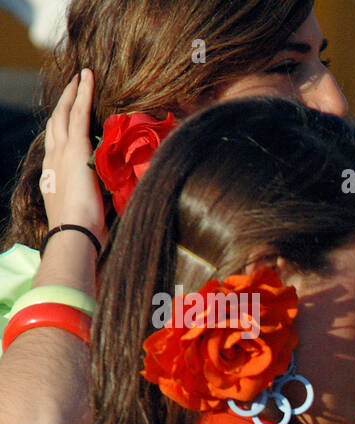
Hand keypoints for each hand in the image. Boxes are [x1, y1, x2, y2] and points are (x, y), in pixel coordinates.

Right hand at [41, 70, 105, 236]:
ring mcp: (61, 151)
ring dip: (73, 92)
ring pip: (65, 112)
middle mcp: (53, 158)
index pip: (57, 144)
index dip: (62, 127)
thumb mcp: (91, 210)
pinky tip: (87, 76)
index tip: (68, 116)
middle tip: (72, 86)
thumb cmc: (87, 232)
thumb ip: (101, 198)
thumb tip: (119, 198)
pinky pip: (79, 112)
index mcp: (54, 174)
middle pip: (57, 122)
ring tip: (80, 76)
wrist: (76, 233)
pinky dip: (83, 92)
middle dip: (64, 102)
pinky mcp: (74, 147)